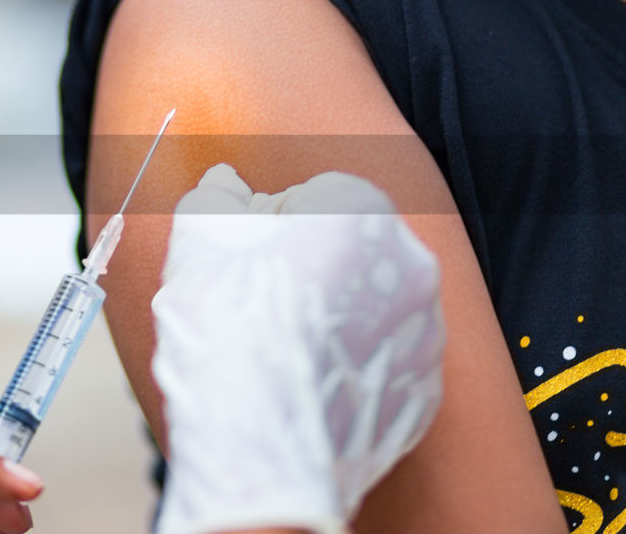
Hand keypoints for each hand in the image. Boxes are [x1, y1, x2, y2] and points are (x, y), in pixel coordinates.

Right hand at [152, 165, 444, 533]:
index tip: (245, 259)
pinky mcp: (425, 394)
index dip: (271, 225)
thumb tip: (226, 184)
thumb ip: (218, 196)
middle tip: (261, 306)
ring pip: (374, 307)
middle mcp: (409, 264)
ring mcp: (424, 333)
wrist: (256, 441)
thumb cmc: (227, 328)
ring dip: (337, 318)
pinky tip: (309, 385)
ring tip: (284, 351)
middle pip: (352, 250)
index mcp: (361, 211)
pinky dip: (353, 371)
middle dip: (312, 268)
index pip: (316, 195)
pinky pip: (386, 366)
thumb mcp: (200, 236)